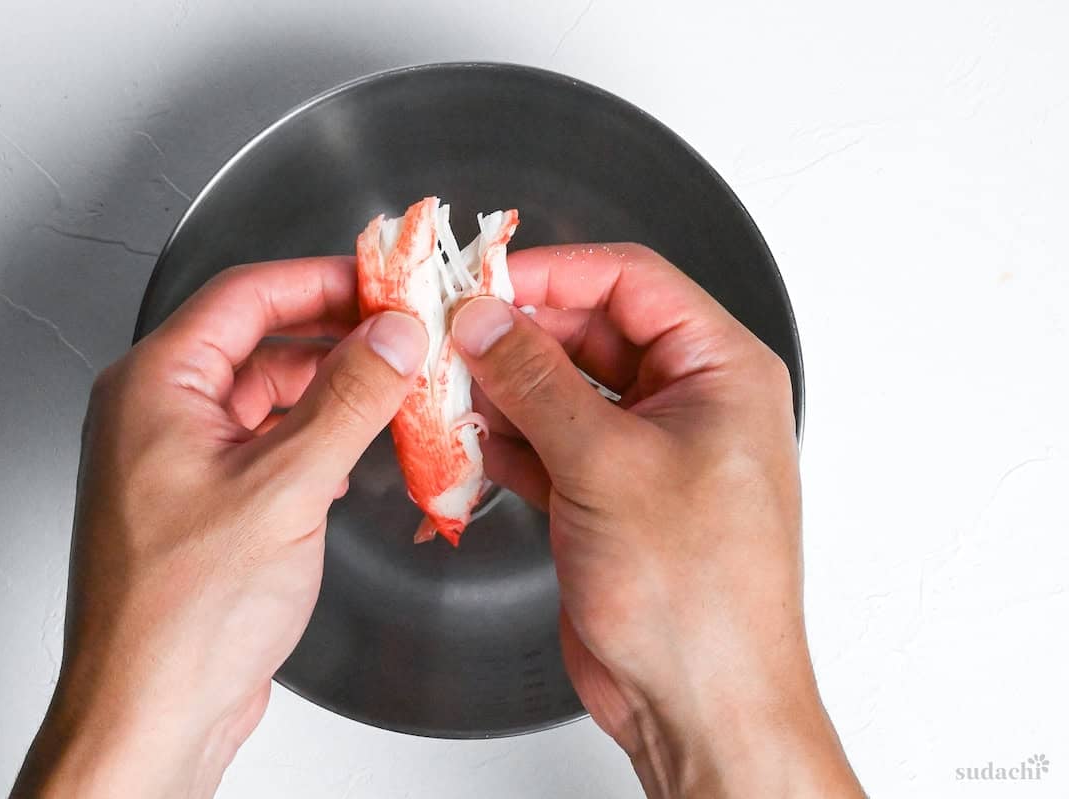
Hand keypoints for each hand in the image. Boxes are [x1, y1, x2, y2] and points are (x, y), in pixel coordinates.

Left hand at [11, 258, 427, 797]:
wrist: (152, 712)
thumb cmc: (183, 614)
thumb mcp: (285, 487)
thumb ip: (348, 399)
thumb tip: (394, 336)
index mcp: (155, 387)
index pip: (246, 296)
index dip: (322, 280)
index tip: (384, 282)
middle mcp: (159, 413)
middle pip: (260, 343)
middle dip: (337, 338)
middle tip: (405, 337)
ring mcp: (181, 460)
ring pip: (269, 396)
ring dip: (332, 392)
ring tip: (398, 392)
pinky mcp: (205, 502)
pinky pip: (267, 444)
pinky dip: (315, 439)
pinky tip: (356, 450)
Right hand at [450, 245, 862, 797]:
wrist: (700, 704)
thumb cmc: (698, 596)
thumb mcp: (608, 466)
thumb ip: (537, 383)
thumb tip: (486, 320)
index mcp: (719, 372)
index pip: (631, 284)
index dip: (555, 273)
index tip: (484, 280)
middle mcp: (686, 403)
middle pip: (588, 334)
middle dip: (516, 335)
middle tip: (447, 334)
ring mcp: (643, 451)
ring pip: (560, 390)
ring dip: (501, 390)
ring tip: (442, 386)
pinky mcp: (606, 496)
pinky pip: (546, 444)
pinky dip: (504, 441)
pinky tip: (461, 439)